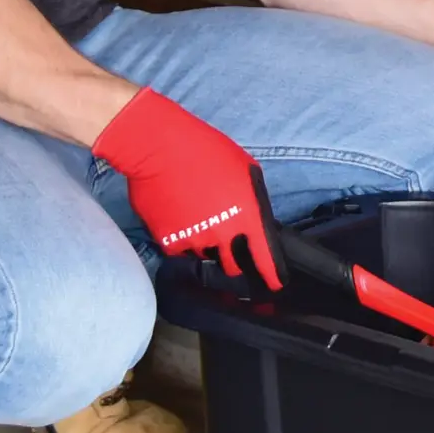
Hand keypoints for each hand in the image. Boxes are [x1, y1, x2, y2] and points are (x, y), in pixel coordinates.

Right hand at [93, 88, 283, 290]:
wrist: (159, 148)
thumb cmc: (206, 150)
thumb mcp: (245, 169)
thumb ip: (253, 200)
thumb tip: (253, 217)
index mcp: (247, 215)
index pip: (266, 258)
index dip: (272, 275)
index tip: (275, 284)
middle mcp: (224, 234)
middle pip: (233, 266)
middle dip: (233, 259)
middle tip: (227, 243)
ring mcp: (195, 241)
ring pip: (205, 257)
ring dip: (205, 246)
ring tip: (197, 219)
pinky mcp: (168, 242)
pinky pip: (180, 251)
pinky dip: (181, 241)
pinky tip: (178, 219)